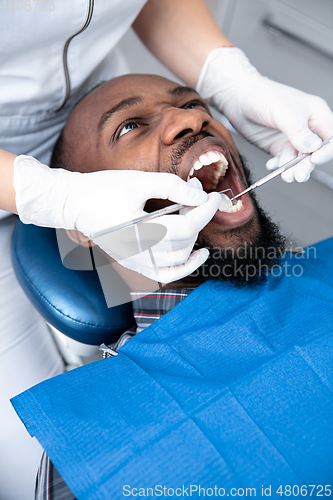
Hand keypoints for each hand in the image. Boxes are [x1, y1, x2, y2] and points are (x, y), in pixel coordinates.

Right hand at [13, 156, 220, 282]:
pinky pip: (165, 274)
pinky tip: (195, 254)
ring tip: (190, 216)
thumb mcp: (140, 181)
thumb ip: (174, 187)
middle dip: (198, 217)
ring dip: (193, 239)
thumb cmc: (102, 190)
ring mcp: (136, 261)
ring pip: (178, 260)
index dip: (207, 210)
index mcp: (140, 231)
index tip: (216, 197)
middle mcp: (139, 252)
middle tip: (196, 195)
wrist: (73, 203)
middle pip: (185, 241)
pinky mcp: (133, 263)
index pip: (188, 225)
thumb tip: (201, 195)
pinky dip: (183, 266)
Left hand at [196, 47, 332, 181]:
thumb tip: (313, 147)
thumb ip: (298, 131)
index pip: (330, 139)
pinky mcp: (278, 146)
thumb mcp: (282, 112)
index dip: (326, 150)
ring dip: (292, 169)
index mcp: (317, 115)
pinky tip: (273, 165)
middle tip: (298, 175)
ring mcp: (292, 139)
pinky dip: (279, 166)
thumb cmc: (263, 95)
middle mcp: (307, 128)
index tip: (314, 158)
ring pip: (299, 160)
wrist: (238, 98)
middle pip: (315, 153)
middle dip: (306, 165)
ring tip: (285, 175)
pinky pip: (284, 161)